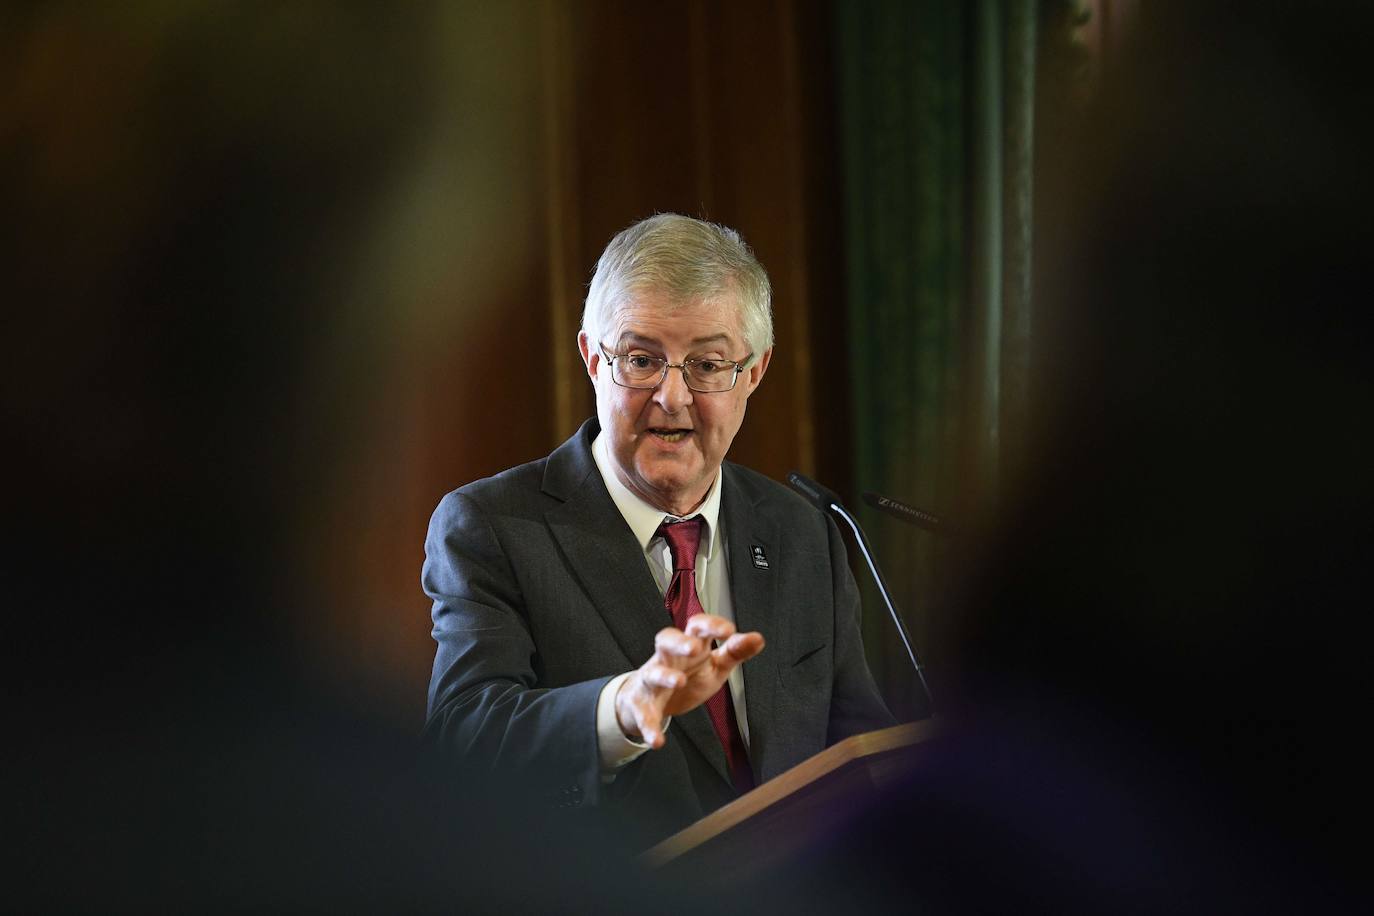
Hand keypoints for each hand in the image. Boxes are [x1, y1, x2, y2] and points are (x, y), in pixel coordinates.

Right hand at [614, 614, 764, 747]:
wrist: (651, 700)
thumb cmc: (688, 676)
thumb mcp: (715, 665)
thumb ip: (735, 652)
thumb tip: (758, 638)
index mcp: (690, 646)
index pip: (696, 627)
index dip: (710, 625)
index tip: (728, 630)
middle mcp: (667, 658)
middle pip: (666, 640)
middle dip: (679, 642)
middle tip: (694, 647)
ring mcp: (652, 680)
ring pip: (653, 673)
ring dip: (664, 676)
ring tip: (679, 682)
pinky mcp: (642, 705)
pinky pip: (644, 715)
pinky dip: (649, 727)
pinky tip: (657, 741)